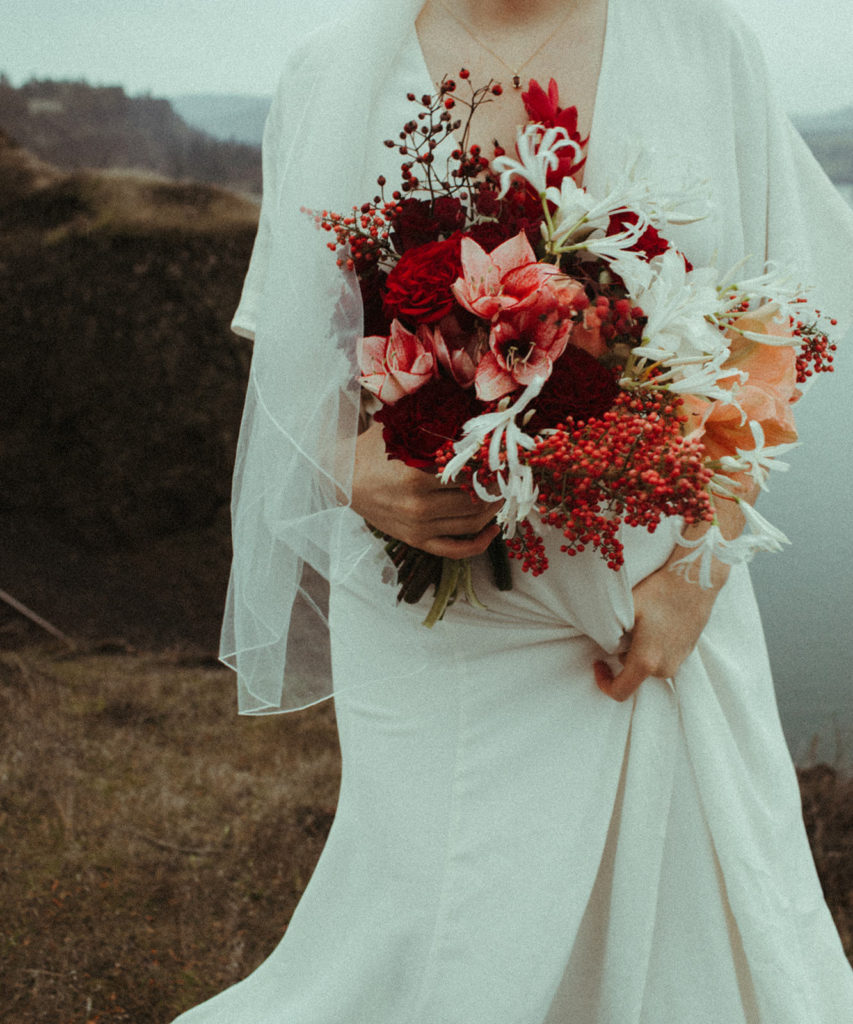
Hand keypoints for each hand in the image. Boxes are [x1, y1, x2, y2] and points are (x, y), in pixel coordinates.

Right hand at [350, 420, 499, 558]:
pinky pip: (456, 550)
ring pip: (472, 523)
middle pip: (474, 499)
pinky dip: (480, 543)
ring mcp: (419, 527)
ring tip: (504, 493)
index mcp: (415, 477)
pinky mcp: (417, 541)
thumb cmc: (372, 450)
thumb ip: (433, 427)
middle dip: (498, 486)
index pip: (468, 473)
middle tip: (512, 473)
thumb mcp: (400, 431)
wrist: (342, 479)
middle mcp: (419, 506)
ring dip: (494, 509)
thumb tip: (473, 417)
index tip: (506, 455)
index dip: (491, 464)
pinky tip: (494, 529)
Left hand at [593, 556, 725, 701]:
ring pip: (647, 665)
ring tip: (640, 622)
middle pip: (633, 674)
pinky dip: (652, 646)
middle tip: (623, 628)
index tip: (598, 662)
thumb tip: (601, 644)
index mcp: (647, 661)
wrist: (695, 580)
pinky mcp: (687, 653)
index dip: (603, 682)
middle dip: (622, 656)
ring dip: (637, 650)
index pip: (620, 691)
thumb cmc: (659, 592)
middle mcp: (665, 668)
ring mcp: (678, 662)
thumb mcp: (625, 611)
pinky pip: (662, 657)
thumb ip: (609, 635)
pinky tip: (654, 622)